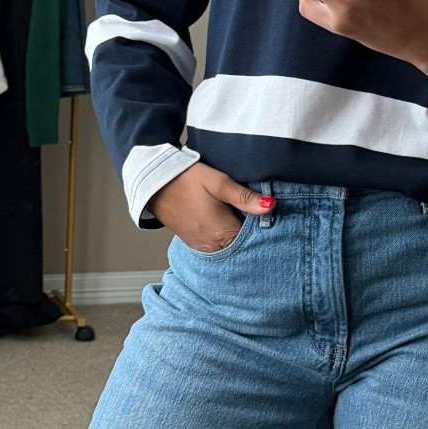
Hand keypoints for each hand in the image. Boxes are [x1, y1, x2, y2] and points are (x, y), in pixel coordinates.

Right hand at [151, 162, 272, 250]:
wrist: (154, 184)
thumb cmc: (186, 180)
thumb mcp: (218, 183)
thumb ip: (244, 197)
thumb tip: (271, 206)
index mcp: (223, 234)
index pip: (255, 242)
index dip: (266, 232)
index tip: (273, 220)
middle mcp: (213, 247)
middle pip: (243, 247)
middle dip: (253, 236)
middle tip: (260, 218)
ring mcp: (202, 247)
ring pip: (230, 248)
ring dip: (239, 238)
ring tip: (244, 220)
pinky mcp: (195, 244)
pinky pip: (217, 246)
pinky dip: (226, 238)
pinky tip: (228, 224)